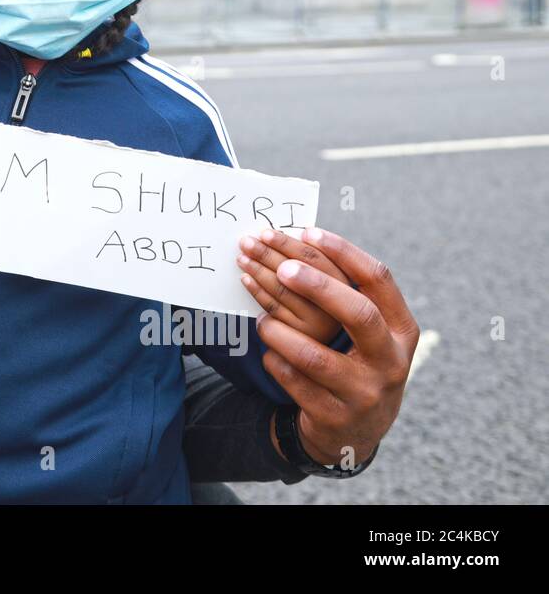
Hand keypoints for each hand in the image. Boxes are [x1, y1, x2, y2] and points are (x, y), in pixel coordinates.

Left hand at [237, 228, 349, 343]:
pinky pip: (273, 308)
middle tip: (248, 241)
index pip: (317, 258)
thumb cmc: (320, 299)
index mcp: (346, 282)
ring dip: (259, 269)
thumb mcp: (327, 280)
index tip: (267, 233)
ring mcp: (318, 322)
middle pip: (299, 271)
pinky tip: (246, 278)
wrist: (324, 343)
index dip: (289, 244)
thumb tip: (272, 238)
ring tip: (242, 257)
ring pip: (283, 289)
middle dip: (269, 253)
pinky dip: (257, 290)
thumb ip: (308, 261)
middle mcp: (338, 304)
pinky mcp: (300, 337)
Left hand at [252, 228, 418, 467]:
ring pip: (315, 356)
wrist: (356, 431)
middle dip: (318, 286)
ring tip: (261, 320)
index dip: (344, 252)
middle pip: (359, 314)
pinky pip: (294, 381)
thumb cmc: (355, 361)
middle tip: (281, 268)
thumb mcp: (367, 332)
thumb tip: (298, 238)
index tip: (307, 231)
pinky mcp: (334, 416)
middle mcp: (390, 360)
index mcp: (401, 329)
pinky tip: (267, 352)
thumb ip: (346, 293)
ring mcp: (364, 392)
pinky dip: (274, 361)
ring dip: (279, 331)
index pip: (379, 280)